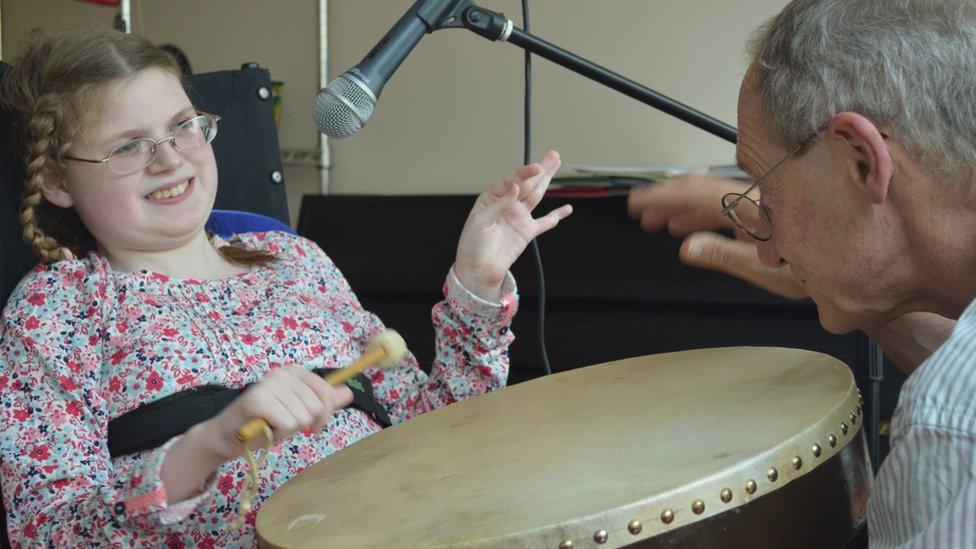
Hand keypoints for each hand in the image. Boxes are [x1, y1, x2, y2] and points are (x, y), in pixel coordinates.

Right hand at [199, 365, 353, 459]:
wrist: (228, 436)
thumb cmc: (265, 423)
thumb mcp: (300, 412)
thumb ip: (324, 402)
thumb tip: (348, 392)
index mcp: (295, 372)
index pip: (326, 393)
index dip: (324, 415)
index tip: (313, 426)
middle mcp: (282, 373)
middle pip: (316, 407)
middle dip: (305, 424)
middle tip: (285, 425)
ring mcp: (269, 384)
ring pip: (302, 417)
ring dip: (288, 429)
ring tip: (273, 425)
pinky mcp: (258, 399)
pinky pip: (287, 423)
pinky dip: (278, 433)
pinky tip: (265, 429)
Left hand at [454, 150, 572, 300]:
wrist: (478, 270)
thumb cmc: (472, 245)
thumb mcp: (480, 221)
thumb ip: (499, 204)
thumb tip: (515, 186)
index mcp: (492, 199)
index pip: (511, 180)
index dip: (524, 173)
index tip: (537, 167)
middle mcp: (507, 205)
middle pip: (527, 183)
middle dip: (540, 168)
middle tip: (553, 154)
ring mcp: (518, 217)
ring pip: (537, 195)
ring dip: (547, 181)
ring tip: (557, 165)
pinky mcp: (527, 232)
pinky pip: (545, 222)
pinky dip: (557, 216)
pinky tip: (567, 208)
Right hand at [627, 174, 806, 299]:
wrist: (850, 265)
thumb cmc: (815, 269)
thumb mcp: (764, 269)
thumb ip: (723, 255)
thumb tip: (688, 248)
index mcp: (749, 209)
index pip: (695, 195)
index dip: (663, 196)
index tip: (639, 201)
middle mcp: (752, 199)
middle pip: (698, 190)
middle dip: (665, 199)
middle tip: (639, 208)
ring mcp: (756, 204)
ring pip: (708, 198)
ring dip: (678, 207)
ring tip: (656, 219)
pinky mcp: (761, 211)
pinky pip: (722, 206)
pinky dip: (698, 214)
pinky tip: (686, 225)